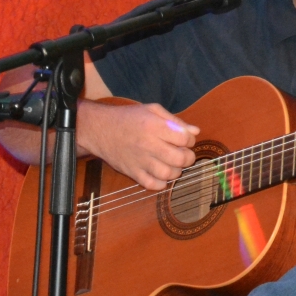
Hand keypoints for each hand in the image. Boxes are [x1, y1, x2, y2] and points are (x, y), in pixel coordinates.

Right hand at [77, 100, 199, 190]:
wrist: (100, 129)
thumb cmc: (128, 118)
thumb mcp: (152, 110)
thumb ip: (175, 120)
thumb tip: (195, 131)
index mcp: (155, 126)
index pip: (185, 138)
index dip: (190, 140)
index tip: (185, 139)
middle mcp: (149, 144)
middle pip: (180, 159)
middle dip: (188, 158)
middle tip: (183, 154)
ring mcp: (140, 161)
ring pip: (168, 174)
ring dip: (176, 171)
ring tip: (172, 164)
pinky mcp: (132, 172)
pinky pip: (152, 185)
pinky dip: (161, 183)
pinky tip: (161, 174)